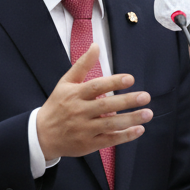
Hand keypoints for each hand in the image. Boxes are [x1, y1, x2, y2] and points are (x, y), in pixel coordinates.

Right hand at [35, 43, 151, 161]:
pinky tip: (139, 130)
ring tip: (148, 113)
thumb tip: (96, 45)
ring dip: (131, 119)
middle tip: (146, 96)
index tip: (130, 79)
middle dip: (127, 101)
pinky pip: (109, 140)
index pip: (96, 87)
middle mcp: (79, 112)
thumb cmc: (57, 105)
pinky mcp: (88, 144)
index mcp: (75, 95)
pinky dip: (125, 136)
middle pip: (105, 106)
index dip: (113, 82)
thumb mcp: (65, 83)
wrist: (41, 135)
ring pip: (110, 125)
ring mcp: (84, 129)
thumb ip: (83, 65)